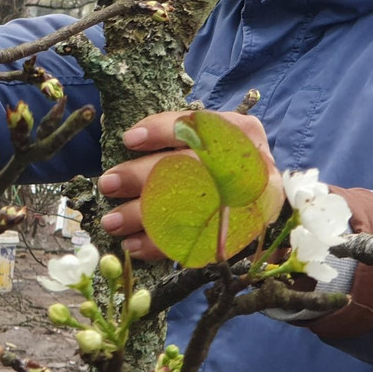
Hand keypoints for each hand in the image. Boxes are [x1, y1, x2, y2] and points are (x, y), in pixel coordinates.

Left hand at [98, 110, 284, 261]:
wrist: (264, 196)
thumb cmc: (226, 159)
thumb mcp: (212, 138)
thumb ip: (181, 136)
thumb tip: (129, 144)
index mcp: (241, 132)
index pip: (200, 126)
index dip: (162, 131)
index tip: (129, 140)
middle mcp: (248, 165)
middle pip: (189, 168)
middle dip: (143, 176)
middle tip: (108, 183)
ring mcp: (246, 202)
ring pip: (187, 207)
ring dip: (143, 215)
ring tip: (112, 221)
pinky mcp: (237, 235)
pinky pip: (192, 240)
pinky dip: (159, 244)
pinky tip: (133, 245)